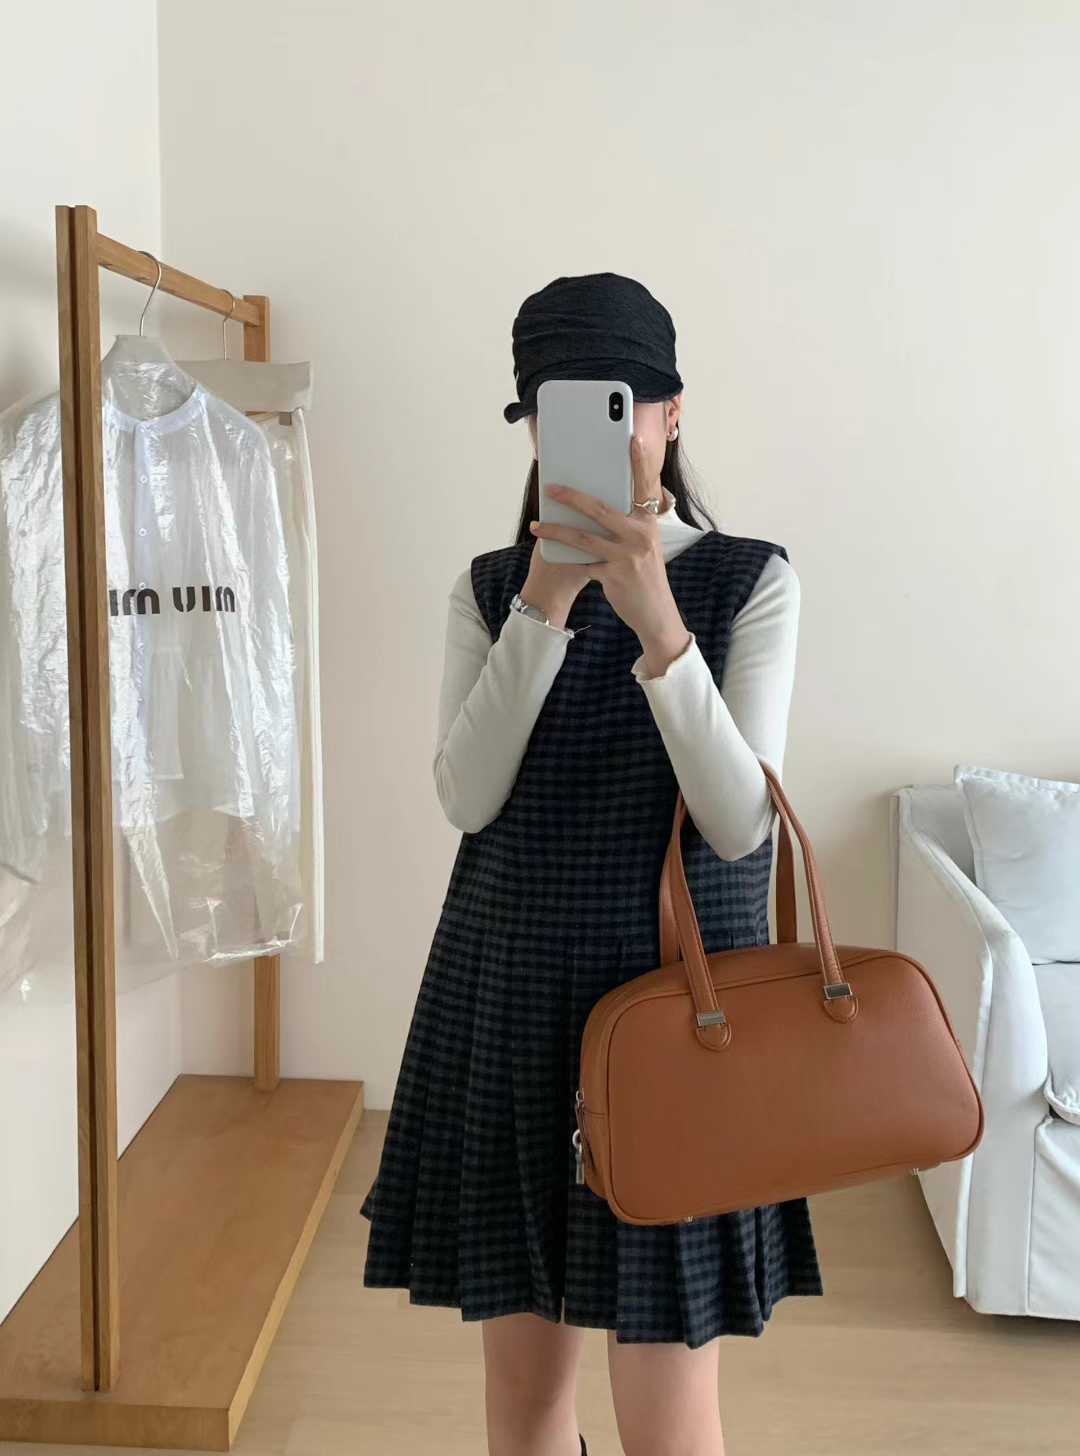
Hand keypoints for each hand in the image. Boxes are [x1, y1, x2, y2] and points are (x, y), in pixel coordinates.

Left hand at [528, 436, 691, 668]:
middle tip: (550, 487)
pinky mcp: (614, 576)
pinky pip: (582, 564)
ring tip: (536, 526)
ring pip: (584, 538)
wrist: (656, 612)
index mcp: (648, 523)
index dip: (639, 462)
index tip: (632, 439)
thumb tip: (596, 506)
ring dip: (556, 531)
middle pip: (600, 509)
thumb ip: (627, 524)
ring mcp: (627, 556)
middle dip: (571, 497)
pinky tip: (548, 555)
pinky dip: (565, 560)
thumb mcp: (644, 544)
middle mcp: (640, 535)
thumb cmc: (645, 574)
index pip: (644, 486)